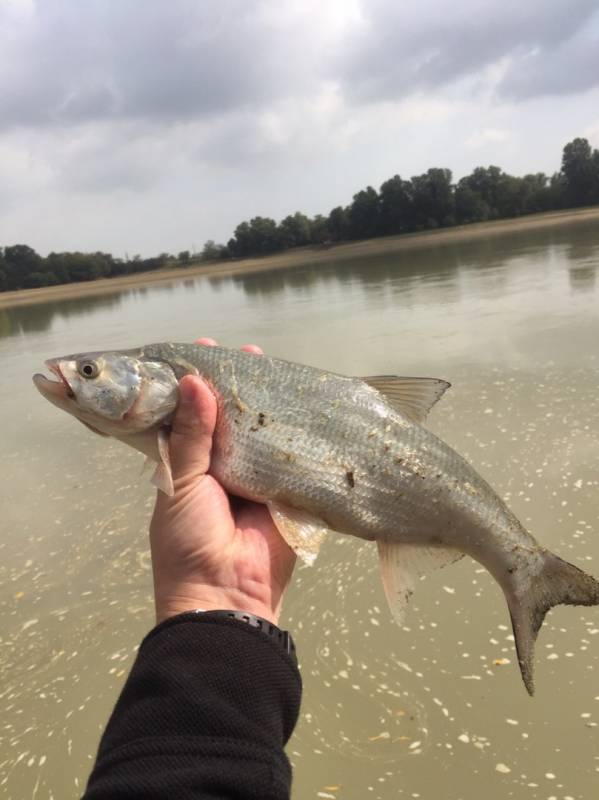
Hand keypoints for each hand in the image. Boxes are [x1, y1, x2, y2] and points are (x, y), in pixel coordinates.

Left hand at [149, 338, 296, 624]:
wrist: (226, 596)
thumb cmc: (188, 540)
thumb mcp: (180, 483)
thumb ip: (190, 435)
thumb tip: (196, 383)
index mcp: (185, 466)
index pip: (189, 415)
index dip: (196, 384)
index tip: (206, 350)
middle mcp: (219, 468)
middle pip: (229, 419)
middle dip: (238, 388)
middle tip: (249, 354)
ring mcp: (254, 479)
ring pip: (260, 434)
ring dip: (267, 405)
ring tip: (274, 367)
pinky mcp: (285, 492)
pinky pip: (290, 458)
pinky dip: (296, 433)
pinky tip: (303, 404)